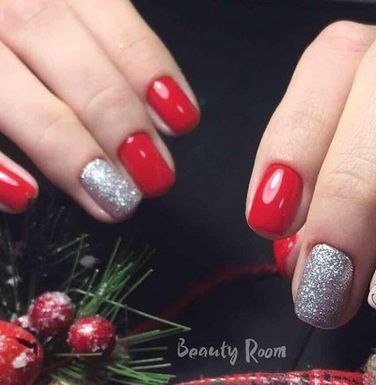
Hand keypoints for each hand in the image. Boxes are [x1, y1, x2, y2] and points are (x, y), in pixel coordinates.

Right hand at [0, 0, 198, 219]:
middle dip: (113, 114)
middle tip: (153, 177)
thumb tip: (157, 113)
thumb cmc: (16, 20)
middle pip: (53, 40)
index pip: (103, 10)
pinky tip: (24, 197)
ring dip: (64, 145)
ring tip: (112, 198)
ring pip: (2, 81)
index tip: (181, 120)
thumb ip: (95, 44)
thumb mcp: (53, 11)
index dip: (145, 65)